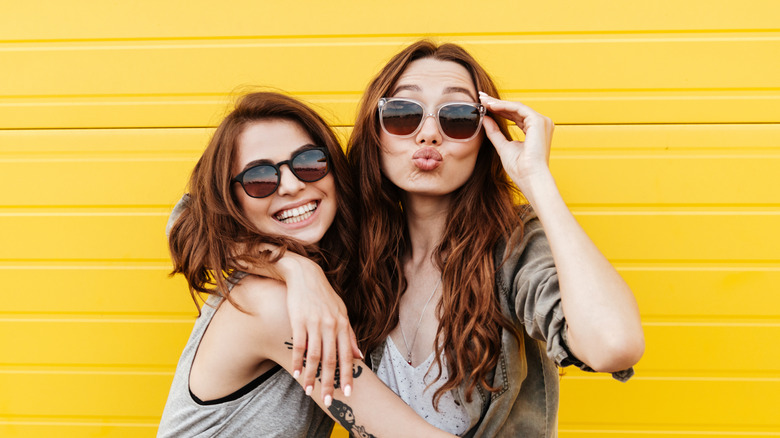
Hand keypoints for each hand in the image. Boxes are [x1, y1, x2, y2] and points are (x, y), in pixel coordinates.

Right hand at [277, 253, 361, 404]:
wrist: (306, 275)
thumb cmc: (324, 296)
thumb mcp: (342, 313)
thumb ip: (350, 335)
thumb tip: (360, 357)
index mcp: (343, 325)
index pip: (347, 355)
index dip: (348, 375)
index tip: (348, 393)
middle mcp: (331, 325)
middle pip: (331, 360)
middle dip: (330, 382)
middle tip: (329, 401)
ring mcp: (315, 323)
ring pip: (314, 356)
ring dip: (311, 376)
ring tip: (309, 391)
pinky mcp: (299, 320)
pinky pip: (299, 345)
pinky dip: (297, 361)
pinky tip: (296, 373)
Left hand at [479, 92, 553, 201]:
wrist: (530, 178)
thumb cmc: (520, 169)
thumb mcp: (503, 146)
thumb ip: (495, 132)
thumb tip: (485, 119)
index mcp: (535, 131)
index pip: (515, 116)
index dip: (499, 109)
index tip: (484, 105)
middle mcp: (541, 124)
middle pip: (515, 109)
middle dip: (497, 103)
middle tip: (481, 97)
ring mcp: (542, 122)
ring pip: (516, 107)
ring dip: (498, 103)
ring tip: (483, 101)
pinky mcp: (539, 121)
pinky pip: (518, 108)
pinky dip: (504, 106)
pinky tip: (491, 106)